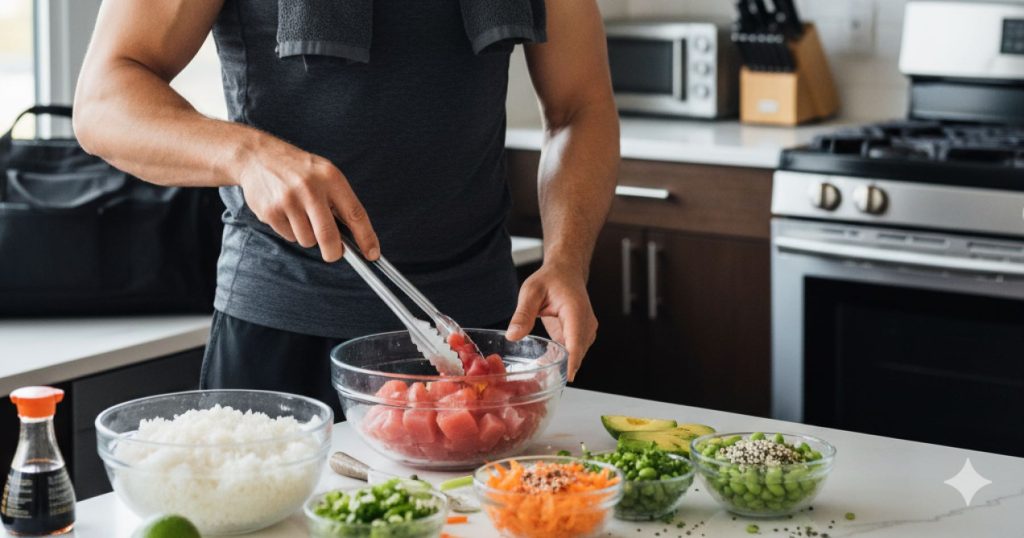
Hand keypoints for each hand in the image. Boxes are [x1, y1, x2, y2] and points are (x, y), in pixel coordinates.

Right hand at [235, 136, 378, 261]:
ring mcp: (289, 201)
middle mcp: (310, 189)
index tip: (372, 254)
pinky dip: (291, 231)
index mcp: (331, 178)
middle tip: (333, 253)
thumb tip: (354, 237)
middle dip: (334, 252)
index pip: (355, 213)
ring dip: (309, 236)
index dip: (366, 237)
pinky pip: (289, 236)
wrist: (258, 156)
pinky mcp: (271, 211)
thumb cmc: (299, 169)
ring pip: (307, 240)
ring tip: (301, 216)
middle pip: (328, 236)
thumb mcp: (325, 174)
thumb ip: (339, 201)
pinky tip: (286, 212)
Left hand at [505, 261, 597, 381]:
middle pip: (577, 352)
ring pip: (576, 355)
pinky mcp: (581, 336)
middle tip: (540, 380)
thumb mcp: (531, 292)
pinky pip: (573, 352)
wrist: (566, 272)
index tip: (564, 376)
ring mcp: (586, 331)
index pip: (576, 340)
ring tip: (541, 374)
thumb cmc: (551, 279)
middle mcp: (586, 323)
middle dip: (562, 367)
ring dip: (561, 365)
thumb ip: (523, 314)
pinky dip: (561, 359)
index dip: (572, 360)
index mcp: (576, 310)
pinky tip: (545, 364)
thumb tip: (512, 336)